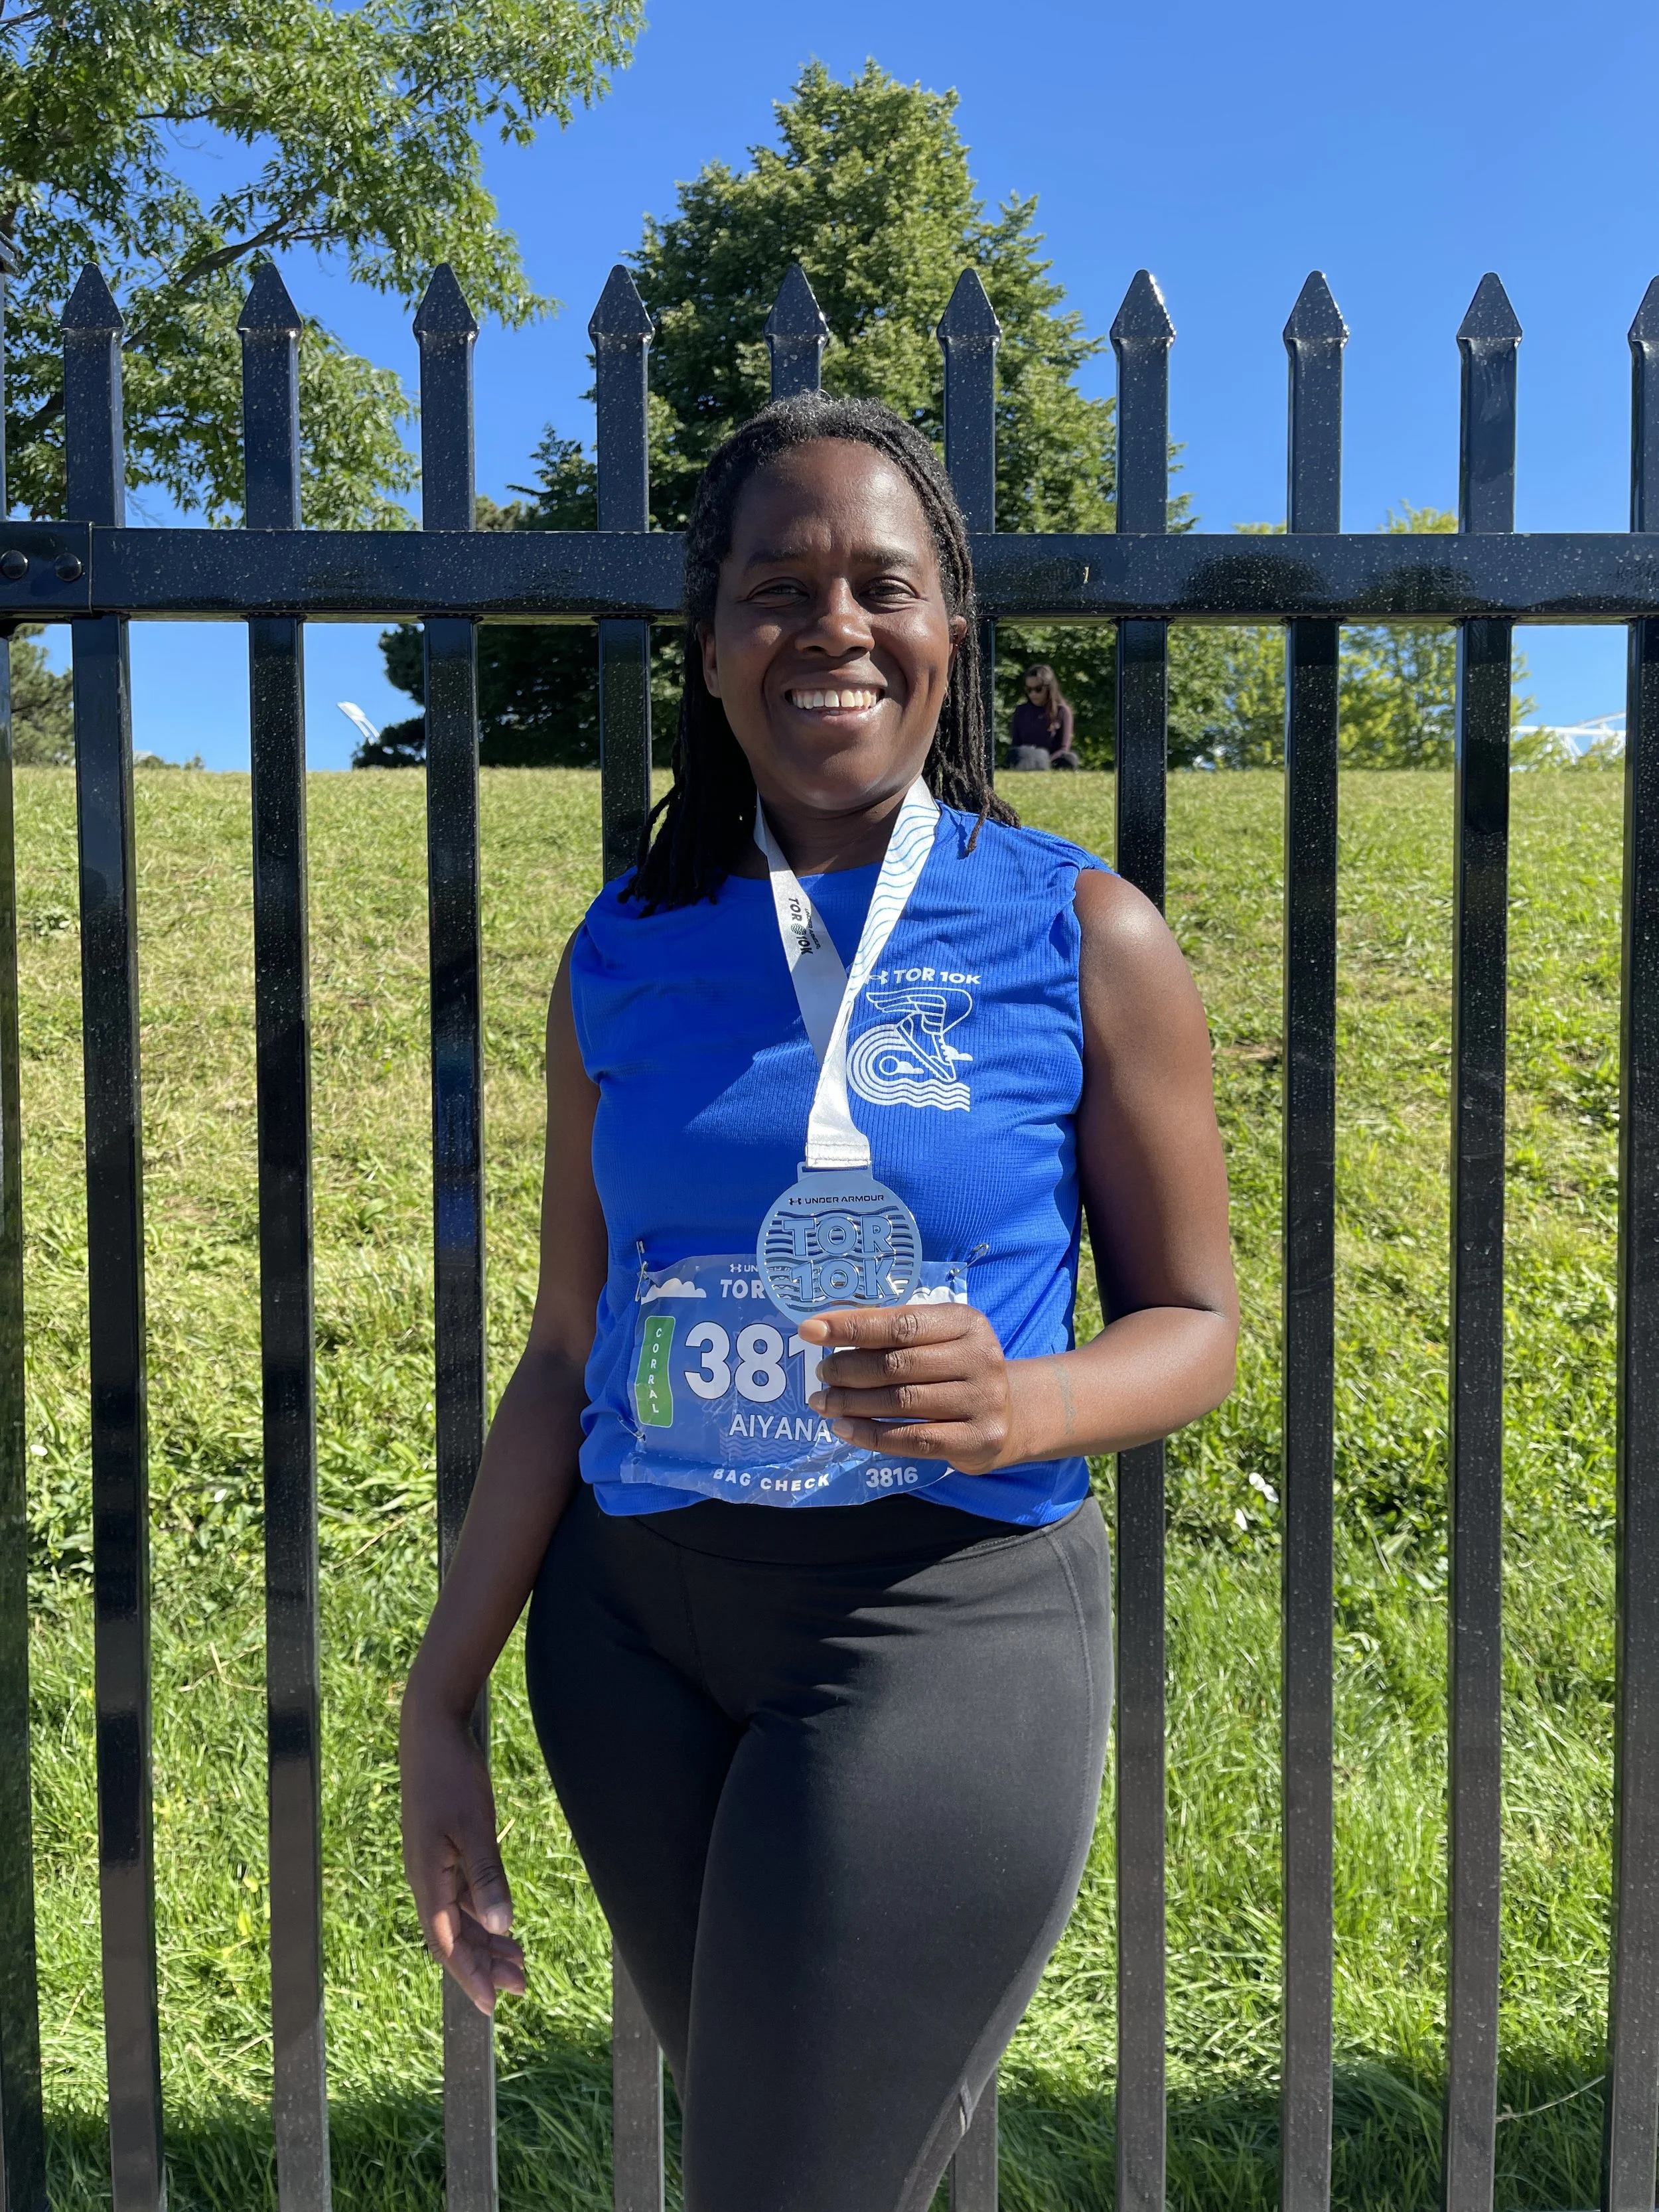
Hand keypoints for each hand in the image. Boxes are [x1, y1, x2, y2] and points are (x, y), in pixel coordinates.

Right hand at [399, 1690, 525, 2014]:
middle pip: (454, 1936)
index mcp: (427, 1878)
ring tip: (519, 1965)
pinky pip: (462, 1894)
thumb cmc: (451, 1775)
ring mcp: (434, 1863)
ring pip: (460, 1917)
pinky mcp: (444, 1848)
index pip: (446, 1943)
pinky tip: (502, 1922)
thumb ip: (486, 1877)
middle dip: (484, 1965)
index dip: (469, 1976)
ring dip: (487, 1941)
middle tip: (520, 1987)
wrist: (431, 1730)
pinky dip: (483, 1912)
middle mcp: (426, 1878)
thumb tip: (500, 1926)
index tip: (491, 2007)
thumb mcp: (474, 1825)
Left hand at [802, 1302, 1018, 1474]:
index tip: (809, 1330)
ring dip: (853, 1404)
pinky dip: (872, 1436)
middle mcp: (980, 1358)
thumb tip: (826, 1329)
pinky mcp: (978, 1440)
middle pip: (898, 1364)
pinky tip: (844, 1430)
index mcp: (966, 1322)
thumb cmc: (957, 1369)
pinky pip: (913, 1440)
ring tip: (823, 1402)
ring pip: (902, 1403)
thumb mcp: (939, 1340)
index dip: (851, 1327)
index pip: (900, 1324)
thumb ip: (894, 1333)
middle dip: (848, 1369)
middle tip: (820, 1374)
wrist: (1012, 1415)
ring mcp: (982, 1401)